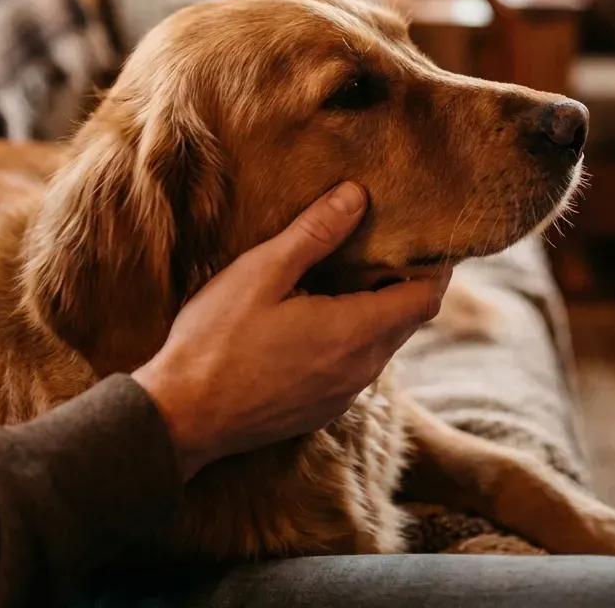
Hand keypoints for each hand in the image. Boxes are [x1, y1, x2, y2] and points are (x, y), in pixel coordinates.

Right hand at [133, 182, 449, 479]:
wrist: (180, 420)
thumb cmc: (216, 341)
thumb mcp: (261, 273)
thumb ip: (314, 233)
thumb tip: (357, 195)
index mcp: (355, 333)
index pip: (426, 299)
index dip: (434, 267)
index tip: (420, 238)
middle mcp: (361, 370)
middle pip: (408, 319)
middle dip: (404, 280)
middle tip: (381, 242)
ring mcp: (343, 394)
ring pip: (382, 343)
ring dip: (378, 309)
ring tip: (348, 271)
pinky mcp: (322, 409)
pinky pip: (357, 364)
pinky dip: (355, 335)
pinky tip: (318, 314)